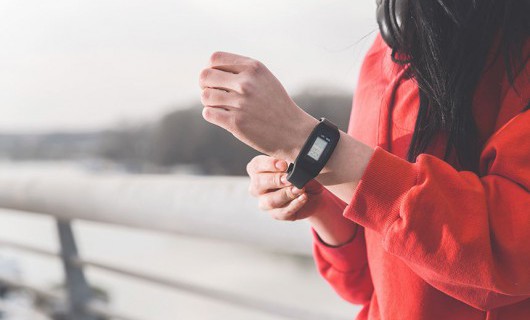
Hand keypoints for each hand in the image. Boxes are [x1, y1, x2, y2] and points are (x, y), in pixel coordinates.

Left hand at [199, 51, 317, 160]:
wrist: (293, 132)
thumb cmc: (276, 105)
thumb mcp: (264, 79)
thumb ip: (241, 71)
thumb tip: (210, 70)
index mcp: (253, 68)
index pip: (215, 59)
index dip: (210, 69)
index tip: (216, 80)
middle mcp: (246, 83)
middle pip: (205, 76)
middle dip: (205, 86)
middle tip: (214, 94)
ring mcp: (241, 103)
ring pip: (205, 97)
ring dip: (209, 102)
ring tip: (221, 107)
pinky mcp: (236, 123)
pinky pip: (208, 113)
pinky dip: (212, 115)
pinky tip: (224, 117)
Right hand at [246, 155, 326, 220]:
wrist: (314, 193)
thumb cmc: (301, 175)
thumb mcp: (298, 164)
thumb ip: (290, 160)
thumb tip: (290, 160)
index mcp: (259, 170)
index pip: (256, 165)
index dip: (268, 164)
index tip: (284, 164)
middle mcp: (258, 187)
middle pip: (258, 184)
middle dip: (276, 180)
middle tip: (289, 178)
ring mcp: (266, 202)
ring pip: (269, 201)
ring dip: (286, 194)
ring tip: (299, 189)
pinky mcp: (277, 214)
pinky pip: (282, 212)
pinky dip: (294, 204)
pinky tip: (303, 197)